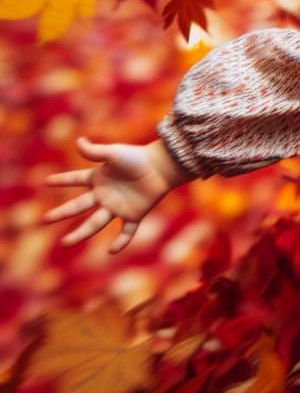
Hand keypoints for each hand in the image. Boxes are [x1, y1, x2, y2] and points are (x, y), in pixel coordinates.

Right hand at [42, 136, 191, 252]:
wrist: (162, 166)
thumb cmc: (137, 157)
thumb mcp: (113, 153)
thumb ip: (95, 152)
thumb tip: (77, 141)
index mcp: (99, 178)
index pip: (76, 180)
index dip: (62, 180)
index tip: (46, 181)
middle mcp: (105, 194)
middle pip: (79, 206)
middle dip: (62, 213)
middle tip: (45, 220)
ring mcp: (118, 206)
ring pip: (95, 223)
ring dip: (81, 233)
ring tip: (65, 243)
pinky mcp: (134, 214)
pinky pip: (126, 231)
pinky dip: (121, 242)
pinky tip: (112, 251)